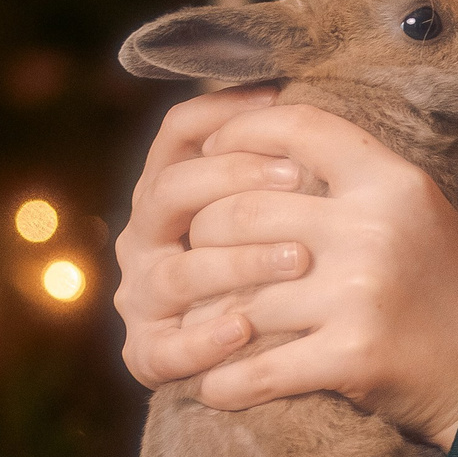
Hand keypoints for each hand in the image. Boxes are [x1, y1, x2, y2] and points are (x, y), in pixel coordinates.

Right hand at [114, 83, 294, 389]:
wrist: (263, 356)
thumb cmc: (278, 267)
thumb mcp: (276, 208)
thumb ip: (281, 162)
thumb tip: (315, 100)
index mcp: (169, 192)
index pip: (178, 133)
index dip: (222, 111)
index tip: (280, 101)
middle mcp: (144, 238)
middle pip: (170, 191)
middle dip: (233, 177)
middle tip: (299, 178)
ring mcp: (142, 297)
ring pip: (178, 273)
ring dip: (240, 262)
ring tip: (300, 259)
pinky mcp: (146, 356)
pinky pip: (168, 349)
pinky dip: (205, 339)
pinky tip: (245, 328)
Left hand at [138, 102, 457, 449]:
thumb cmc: (454, 287)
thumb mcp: (426, 209)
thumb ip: (364, 175)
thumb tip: (284, 138)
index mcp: (394, 182)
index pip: (299, 128)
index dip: (242, 131)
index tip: (212, 148)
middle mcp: (373, 228)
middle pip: (243, 211)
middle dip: (206, 235)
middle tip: (198, 253)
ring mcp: (359, 293)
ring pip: (240, 293)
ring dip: (209, 315)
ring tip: (198, 321)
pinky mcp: (351, 356)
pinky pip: (256, 369)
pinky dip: (225, 383)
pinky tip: (213, 385)